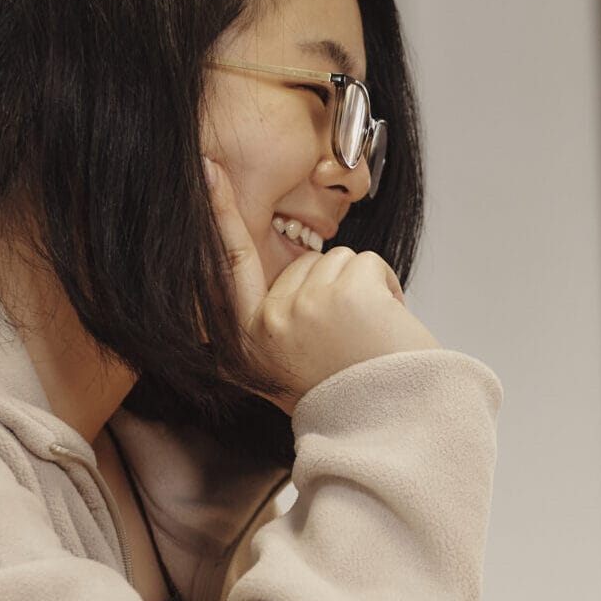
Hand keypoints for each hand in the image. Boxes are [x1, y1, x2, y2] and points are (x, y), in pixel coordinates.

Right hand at [206, 160, 439, 411]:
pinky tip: (383, 329)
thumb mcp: (288, 367)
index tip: (207, 168)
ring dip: (363, 292)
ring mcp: (302, 307)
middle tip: (349, 343)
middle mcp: (265, 325)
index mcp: (246, 344)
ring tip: (366, 340)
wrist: (393, 431)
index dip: (218, 214)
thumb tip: (295, 274)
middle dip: (335, 290)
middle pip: (303, 263)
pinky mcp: (344, 294)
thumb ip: (277, 322)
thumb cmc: (351, 402)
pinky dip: (386, 289)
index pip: (226, 266)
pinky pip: (369, 264)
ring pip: (338, 261)